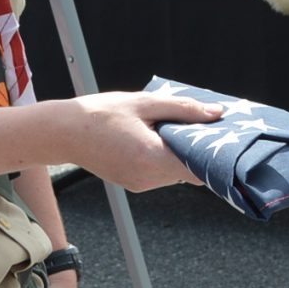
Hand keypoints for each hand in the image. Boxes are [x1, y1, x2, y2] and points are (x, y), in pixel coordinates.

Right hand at [63, 91, 219, 191]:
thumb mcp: (144, 103)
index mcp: (151, 159)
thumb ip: (183, 109)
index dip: (216, 155)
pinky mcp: (133, 183)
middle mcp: (148, 178)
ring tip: (179, 126)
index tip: (227, 139)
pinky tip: (160, 136)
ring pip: (176, 172)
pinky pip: (160, 172)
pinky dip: (166, 157)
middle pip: (190, 170)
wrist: (61, 133)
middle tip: (206, 124)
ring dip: (182, 152)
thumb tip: (216, 113)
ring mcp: (140, 184)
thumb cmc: (99, 114)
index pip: (199, 168)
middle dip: (199, 149)